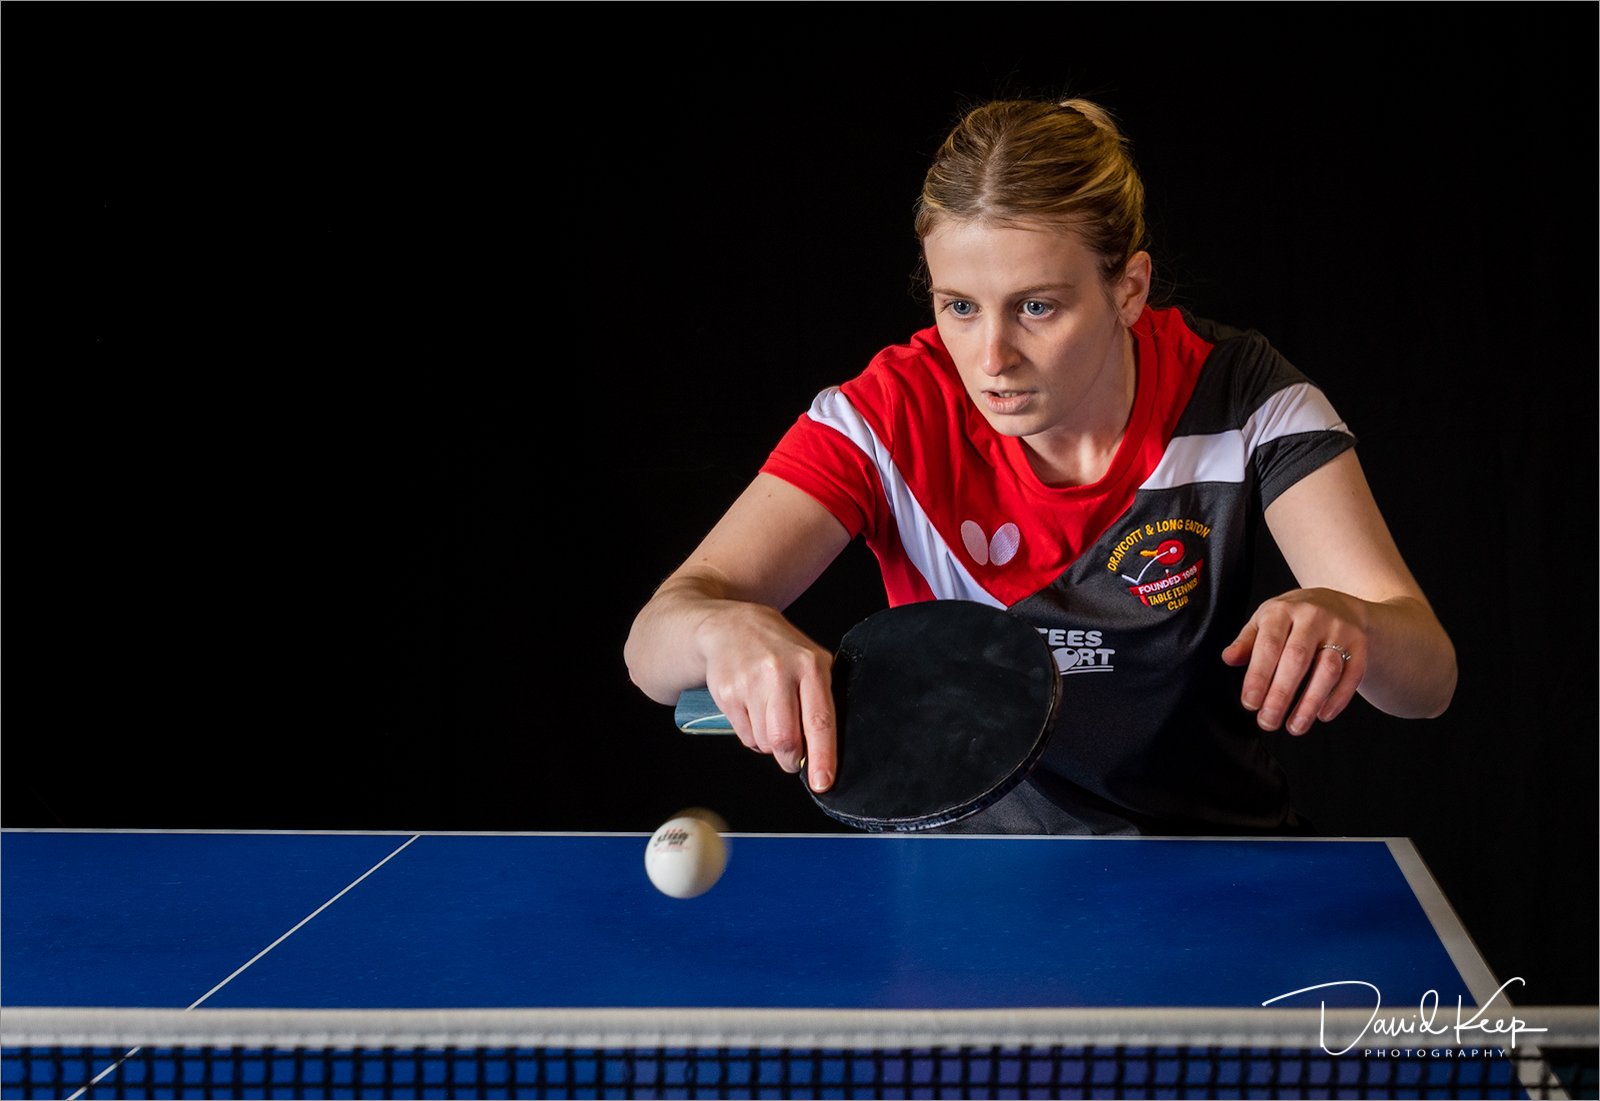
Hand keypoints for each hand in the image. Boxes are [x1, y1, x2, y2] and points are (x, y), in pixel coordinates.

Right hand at [698, 603, 837, 790]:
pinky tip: (752, 710)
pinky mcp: (727, 692)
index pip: (819, 719)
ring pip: (763, 742)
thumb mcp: (809, 660)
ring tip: (769, 716)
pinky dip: (752, 734)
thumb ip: (820, 699)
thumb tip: (826, 750)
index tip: (823, 782)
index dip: (822, 756)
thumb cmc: (777, 649)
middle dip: (790, 759)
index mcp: (810, 665)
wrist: (729, 626)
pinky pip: (744, 735)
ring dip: (769, 744)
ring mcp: (749, 682)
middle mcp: (779, 672)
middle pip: (785, 740)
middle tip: (792, 757)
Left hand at [1221, 588, 1367, 735]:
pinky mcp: (1360, 645)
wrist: (1337, 603)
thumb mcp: (1265, 621)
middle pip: (1297, 659)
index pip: (1268, 646)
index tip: (1250, 703)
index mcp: (1283, 610)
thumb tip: (1229, 658)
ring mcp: (1340, 631)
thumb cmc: (1292, 618)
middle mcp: (1313, 617)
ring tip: (1294, 726)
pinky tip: (1322, 715)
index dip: (1258, 677)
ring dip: (1310, 702)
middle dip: (1281, 695)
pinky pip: (1352, 675)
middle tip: (1268, 722)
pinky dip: (1338, 698)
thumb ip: (1247, 642)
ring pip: (1327, 670)